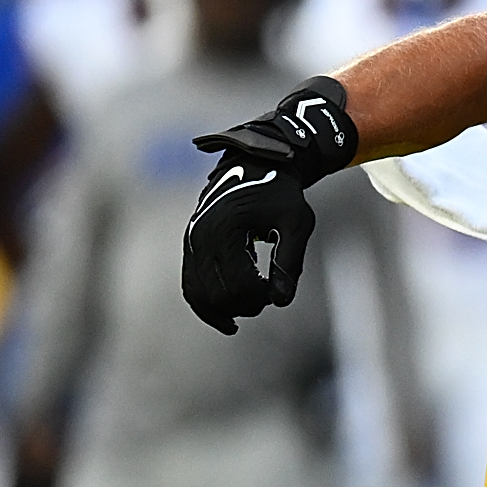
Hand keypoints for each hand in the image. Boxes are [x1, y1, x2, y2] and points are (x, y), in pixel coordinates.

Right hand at [182, 78, 358, 333]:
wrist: (257, 166)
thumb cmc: (282, 194)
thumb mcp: (297, 222)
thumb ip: (290, 261)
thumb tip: (281, 301)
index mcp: (225, 227)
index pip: (238, 284)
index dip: (262, 297)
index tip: (280, 288)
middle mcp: (200, 235)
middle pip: (217, 295)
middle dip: (245, 304)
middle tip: (269, 297)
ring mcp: (190, 242)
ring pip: (198, 295)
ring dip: (225, 310)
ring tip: (252, 307)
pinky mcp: (189, 247)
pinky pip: (191, 287)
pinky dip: (207, 307)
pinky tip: (229, 320)